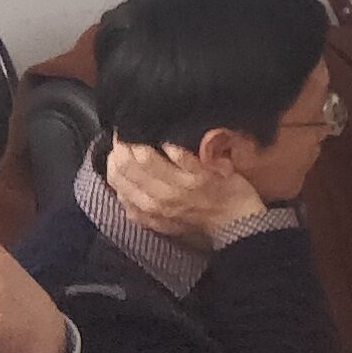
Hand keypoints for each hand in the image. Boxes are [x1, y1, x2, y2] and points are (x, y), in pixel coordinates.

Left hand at [103, 140, 269, 245]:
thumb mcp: (218, 167)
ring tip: (118, 155)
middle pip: (126, 170)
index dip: (130, 140)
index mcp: (179, 181)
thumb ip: (188, 157)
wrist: (236, 225)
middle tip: (121, 138)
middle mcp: (161, 197)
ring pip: (121, 187)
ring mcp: (154, 212)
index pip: (142, 157)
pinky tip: (123, 181)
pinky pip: (126, 205)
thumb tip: (165, 143)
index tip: (127, 127)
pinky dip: (121, 190)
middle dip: (119, 151)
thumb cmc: (231, 191)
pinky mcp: (153, 222)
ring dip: (115, 169)